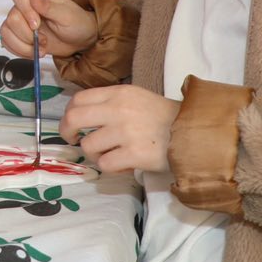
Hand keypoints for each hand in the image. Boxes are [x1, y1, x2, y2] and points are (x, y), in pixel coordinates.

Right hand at [0, 0, 99, 60]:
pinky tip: (35, 53)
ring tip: (42, 49)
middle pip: (11, 18)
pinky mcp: (17, 36)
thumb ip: (49, 6)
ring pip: (6, 32)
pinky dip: (20, 52)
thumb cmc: (76, 23)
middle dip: (28, 35)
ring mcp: (19, 22)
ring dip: (24, 46)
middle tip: (45, 40)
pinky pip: (7, 43)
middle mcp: (23, 7)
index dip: (24, 9)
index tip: (37, 24)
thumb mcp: (67, 15)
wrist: (79, 40)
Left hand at [60, 85, 179, 174]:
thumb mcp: (137, 98)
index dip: (69, 114)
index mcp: (119, 94)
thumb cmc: (163, 117)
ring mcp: (126, 132)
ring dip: (96, 155)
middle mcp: (119, 110)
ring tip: (111, 154)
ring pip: (88, 146)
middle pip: (74, 119)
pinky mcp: (134, 154)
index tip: (71, 125)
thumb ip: (111, 103)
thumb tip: (80, 117)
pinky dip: (111, 168)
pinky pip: (105, 164)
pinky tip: (124, 164)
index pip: (79, 99)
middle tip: (73, 141)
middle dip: (67, 133)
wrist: (194, 133)